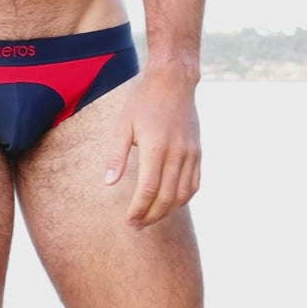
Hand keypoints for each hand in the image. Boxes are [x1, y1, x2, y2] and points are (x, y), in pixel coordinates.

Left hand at [104, 66, 200, 228]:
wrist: (173, 82)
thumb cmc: (143, 101)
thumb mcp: (123, 125)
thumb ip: (116, 156)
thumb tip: (109, 183)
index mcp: (156, 147)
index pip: (148, 189)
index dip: (138, 209)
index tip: (129, 220)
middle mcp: (177, 153)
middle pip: (166, 197)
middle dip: (150, 216)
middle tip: (136, 225)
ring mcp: (190, 154)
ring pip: (182, 194)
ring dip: (167, 211)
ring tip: (150, 218)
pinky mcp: (197, 152)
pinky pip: (194, 184)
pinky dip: (183, 199)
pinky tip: (170, 204)